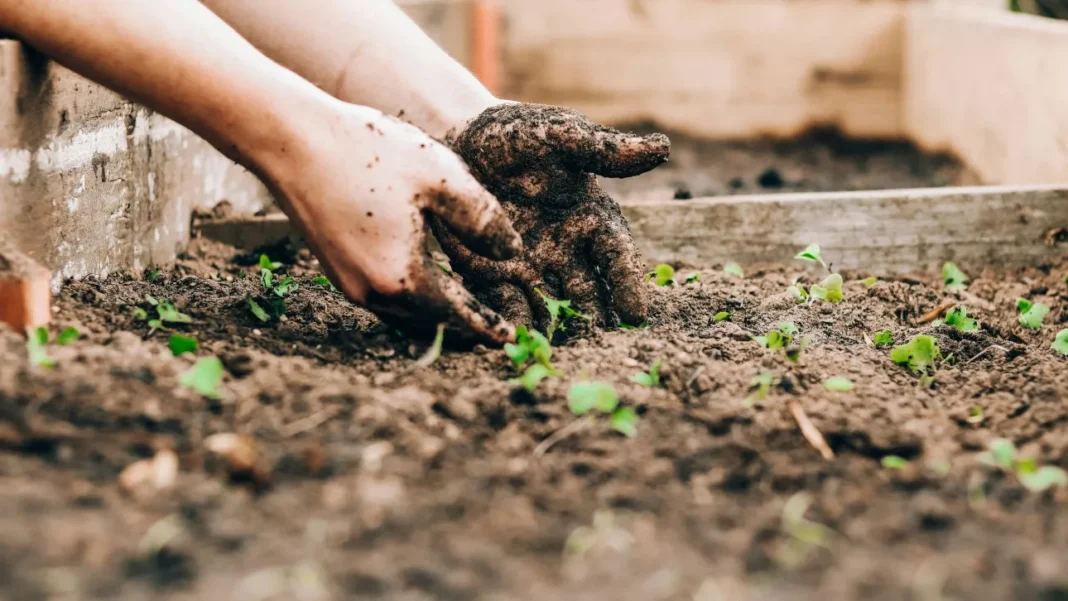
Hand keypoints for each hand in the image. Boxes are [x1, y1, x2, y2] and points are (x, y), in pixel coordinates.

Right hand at [266, 101, 520, 343]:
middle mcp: (372, 293)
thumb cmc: (368, 152)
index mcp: (402, 278)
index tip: (510, 338)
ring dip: (436, 314)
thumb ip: (483, 219)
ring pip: (405, 314)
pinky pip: (384, 297)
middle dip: (463, 326)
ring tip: (467, 307)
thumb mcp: (441, 177)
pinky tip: (427, 279)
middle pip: (430, 323)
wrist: (291, 139)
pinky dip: (412, 296)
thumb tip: (512, 252)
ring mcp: (349, 284)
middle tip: (494, 328)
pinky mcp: (335, 269)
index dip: (486, 327)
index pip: (457, 316)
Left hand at [437, 103, 669, 329]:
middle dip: (595, 320)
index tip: (636, 314)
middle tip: (601, 347)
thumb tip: (662, 148)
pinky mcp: (494, 274)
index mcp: (591, 218)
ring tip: (562, 354)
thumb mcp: (559, 135)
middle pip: (588, 292)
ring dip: (558, 330)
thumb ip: (604, 149)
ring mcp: (532, 266)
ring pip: (552, 306)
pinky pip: (507, 304)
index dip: (628, 284)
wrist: (459, 139)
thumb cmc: (517, 134)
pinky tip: (518, 340)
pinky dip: (514, 322)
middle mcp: (567, 250)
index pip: (617, 257)